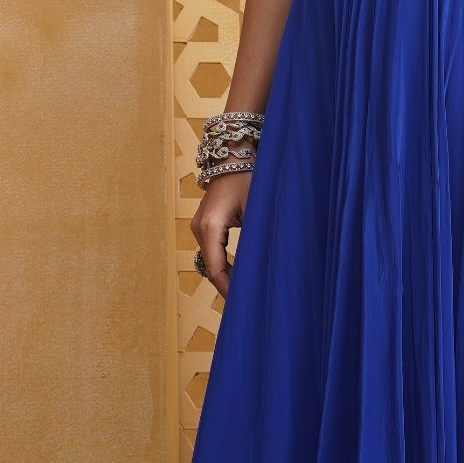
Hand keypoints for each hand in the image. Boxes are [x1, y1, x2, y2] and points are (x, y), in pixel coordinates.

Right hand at [192, 170, 249, 299]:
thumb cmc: (248, 179)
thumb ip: (256, 239)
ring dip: (226, 277)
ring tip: (245, 295)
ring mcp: (199, 227)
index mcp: (210, 226)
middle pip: (211, 268)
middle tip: (247, 304)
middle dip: (228, 287)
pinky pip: (212, 252)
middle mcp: (199, 228)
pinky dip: (223, 266)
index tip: (243, 303)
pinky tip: (238, 277)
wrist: (232, 158)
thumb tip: (264, 267)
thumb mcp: (257, 209)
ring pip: (210, 262)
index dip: (228, 289)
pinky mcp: (204, 226)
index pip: (215, 268)